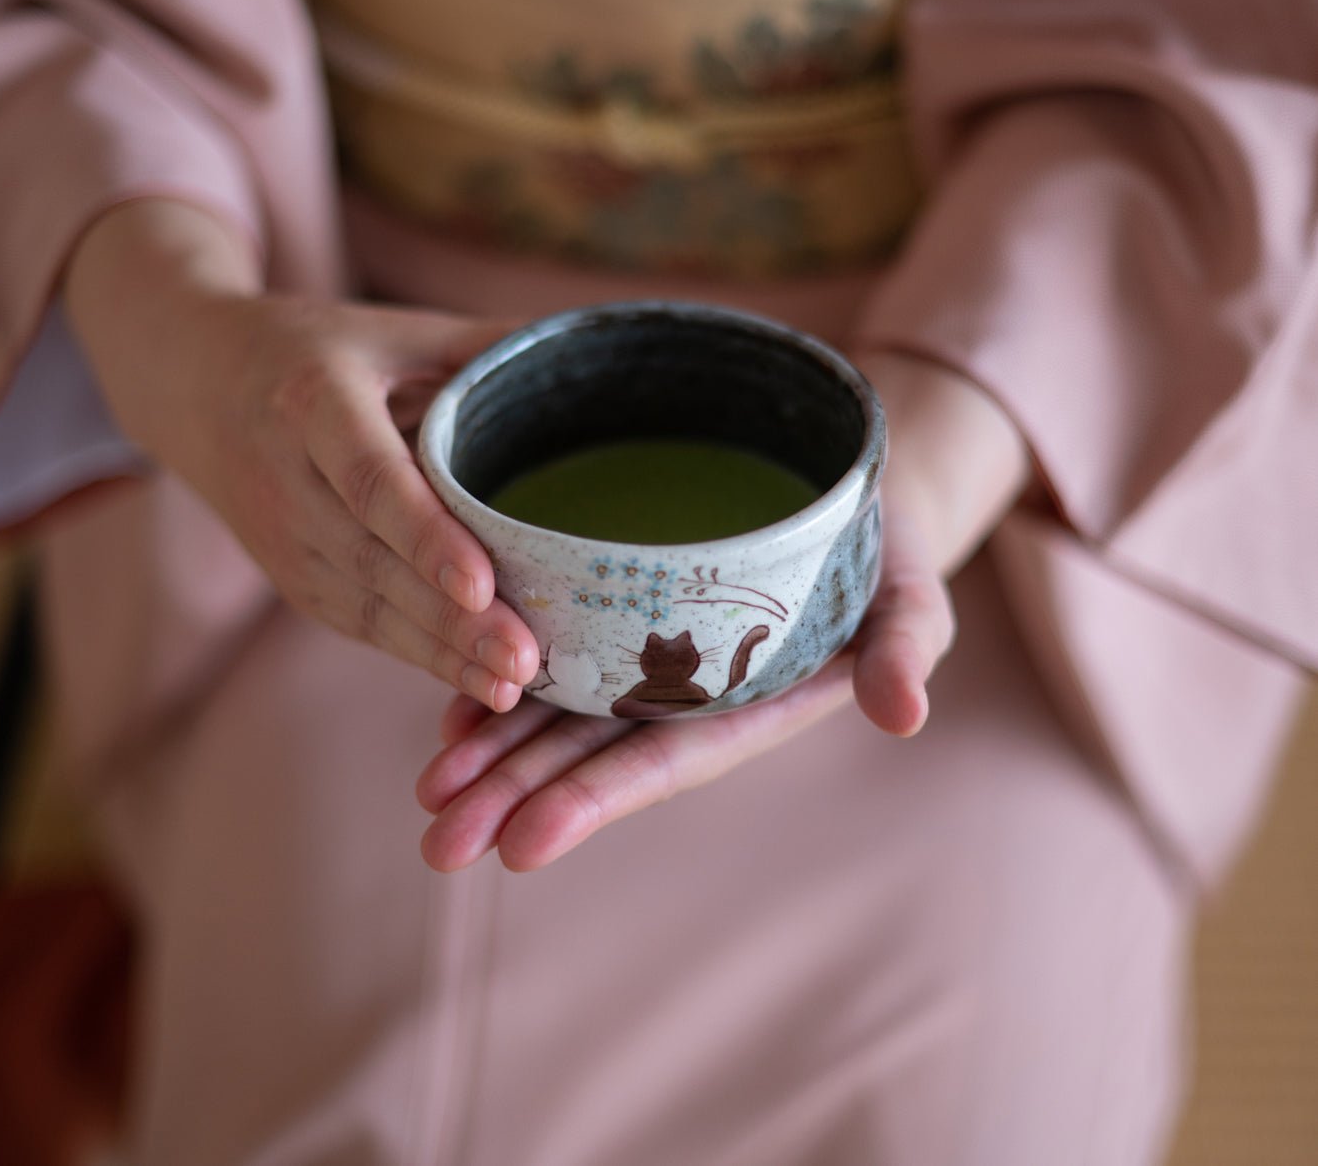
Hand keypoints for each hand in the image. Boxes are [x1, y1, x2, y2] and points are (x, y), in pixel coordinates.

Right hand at [64, 199, 538, 707]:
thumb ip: (479, 346)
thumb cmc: (315, 350)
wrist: (193, 384)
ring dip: (440, 653)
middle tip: (524, 662)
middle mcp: (286, 477)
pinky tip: (474, 681)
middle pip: (373, 560)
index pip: (370, 479)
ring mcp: (281, 537)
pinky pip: (356, 623)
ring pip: (365, 605)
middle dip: (450, 620)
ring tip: (513, 685)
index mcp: (313, 401)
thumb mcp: (389, 330)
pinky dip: (416, 656)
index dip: (424, 536)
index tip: (480, 585)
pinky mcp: (289, 575)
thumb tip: (585, 352)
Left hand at [416, 502, 952, 871]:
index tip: (524, 845)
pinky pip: (560, 655)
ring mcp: (657, 659)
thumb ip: (903, 650)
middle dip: (518, 794)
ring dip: (496, 752)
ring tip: (428, 791)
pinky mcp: (629, 615)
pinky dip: (507, 686)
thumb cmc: (888, 549)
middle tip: (439, 842)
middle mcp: (693, 694)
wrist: (849, 497)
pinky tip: (450, 717)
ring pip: (564, 712)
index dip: (598, 799)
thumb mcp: (912, 596)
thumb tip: (904, 713)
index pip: (668, 759)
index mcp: (753, 703)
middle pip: (595, 751)